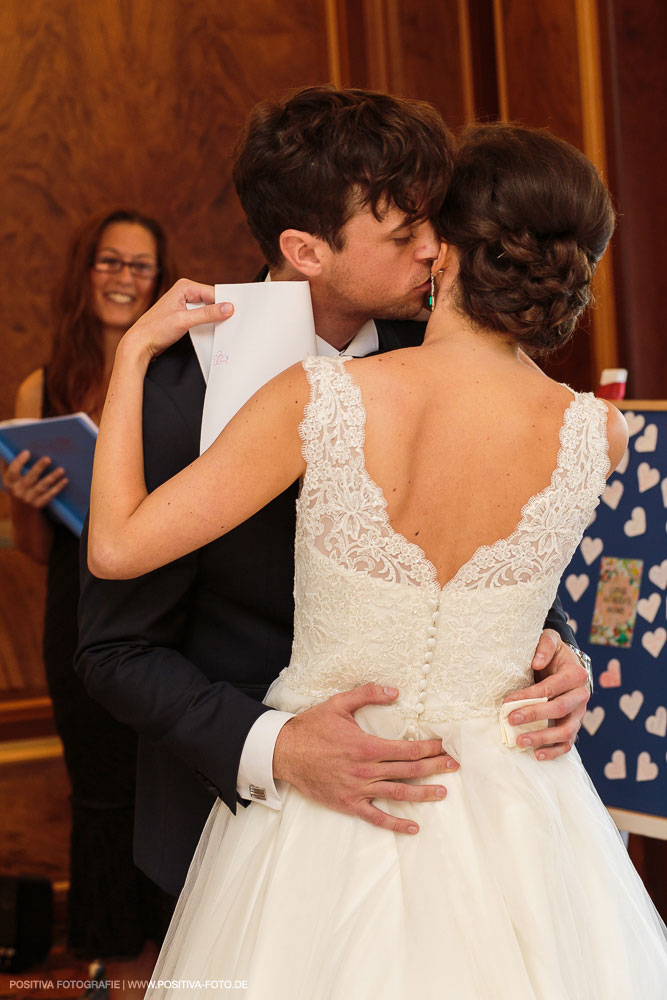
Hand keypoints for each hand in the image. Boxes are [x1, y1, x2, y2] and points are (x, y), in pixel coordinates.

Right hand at [1, 451, 67, 508]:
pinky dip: (57, 488)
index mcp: (9, 482)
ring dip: (52, 477)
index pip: (12, 471)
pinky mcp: (37, 506)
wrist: (22, 515)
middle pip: (29, 478)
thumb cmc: (18, 489)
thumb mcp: (11, 480)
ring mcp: (27, 500)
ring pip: (41, 487)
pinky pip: (49, 496)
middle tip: (48, 458)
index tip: (27, 452)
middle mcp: (17, 492)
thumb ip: (9, 466)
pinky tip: (65, 480)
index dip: (19, 462)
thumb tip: (9, 448)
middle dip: (38, 468)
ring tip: (61, 469)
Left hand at [120, 278, 232, 361]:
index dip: (225, 304)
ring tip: (224, 328)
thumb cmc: (155, 329)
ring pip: (208, 310)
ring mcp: (184, 304)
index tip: (237, 314)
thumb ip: (208, 314)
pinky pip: (202, 317)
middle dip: (220, 311)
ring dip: (215, 319)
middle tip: (233, 322)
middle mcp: (185, 292)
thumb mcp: (184, 321)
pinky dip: (208, 324)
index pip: (213, 293)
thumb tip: (229, 308)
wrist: (140, 344)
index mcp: (184, 286)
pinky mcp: (184, 315)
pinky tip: (213, 331)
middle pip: (212, 301)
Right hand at [273, 683, 458, 833]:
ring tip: (443, 792)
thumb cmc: (311, 727)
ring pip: (398, 793)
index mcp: (366, 746)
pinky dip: (395, 823)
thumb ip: (367, 694)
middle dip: (434, 767)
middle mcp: (366, 770)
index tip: (444, 745)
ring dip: (423, 793)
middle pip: (409, 770)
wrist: (285, 753)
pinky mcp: (349, 803)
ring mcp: (358, 789)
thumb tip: (395, 690)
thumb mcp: (338, 703)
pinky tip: (413, 827)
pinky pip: (376, 816)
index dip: (429, 748)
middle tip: (455, 764)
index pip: (407, 749)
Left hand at [503, 629, 589, 759]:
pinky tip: (537, 755)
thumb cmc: (553, 652)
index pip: (551, 688)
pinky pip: (568, 743)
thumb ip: (544, 645)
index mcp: (576, 674)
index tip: (508, 702)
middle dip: (533, 716)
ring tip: (520, 742)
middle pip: (559, 710)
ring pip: (566, 731)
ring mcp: (580, 713)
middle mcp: (581, 695)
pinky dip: (554, 751)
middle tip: (510, 720)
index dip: (529, 697)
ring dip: (543, 739)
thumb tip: (536, 661)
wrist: (565, 662)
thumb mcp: (550, 639)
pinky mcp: (575, 725)